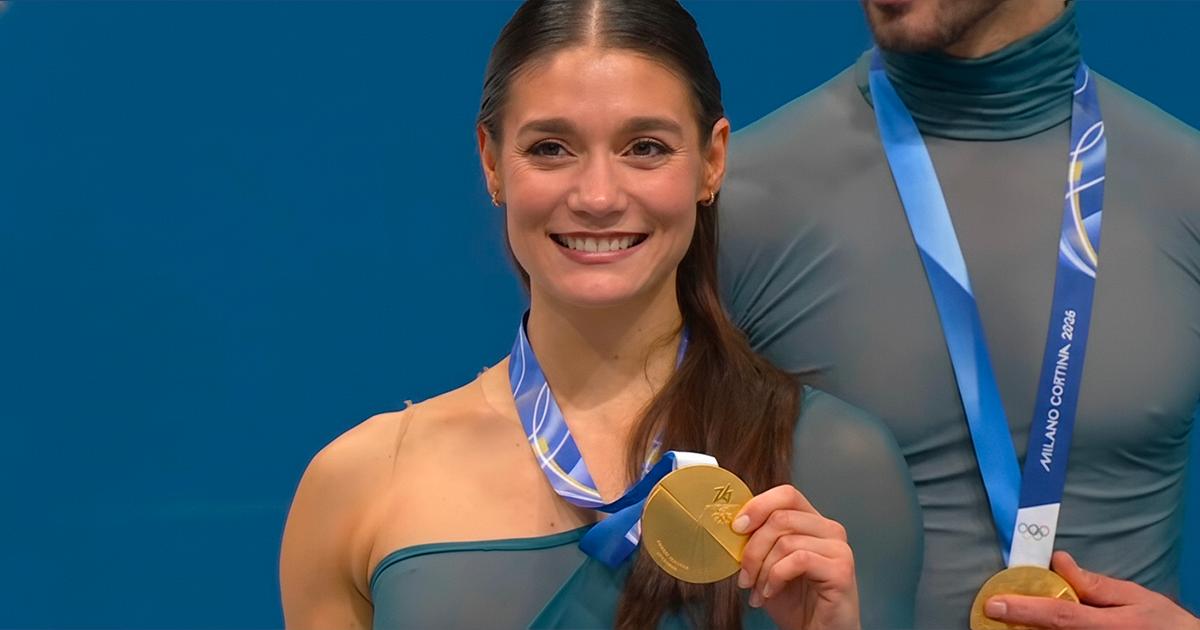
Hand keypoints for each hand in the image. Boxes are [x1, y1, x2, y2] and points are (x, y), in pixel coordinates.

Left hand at [733, 484, 859, 629]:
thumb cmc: (795, 602)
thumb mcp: (768, 565)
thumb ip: (757, 541)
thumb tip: (733, 526)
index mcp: (812, 522)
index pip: (786, 495)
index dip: (758, 506)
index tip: (736, 528)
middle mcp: (829, 530)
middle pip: (781, 517)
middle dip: (753, 548)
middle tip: (743, 575)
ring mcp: (838, 548)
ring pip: (786, 541)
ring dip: (762, 569)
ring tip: (757, 591)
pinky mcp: (841, 569)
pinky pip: (798, 559)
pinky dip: (776, 577)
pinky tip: (772, 592)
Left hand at [984, 551, 1199, 629]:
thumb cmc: (1161, 622)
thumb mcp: (1134, 596)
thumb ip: (1094, 584)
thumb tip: (1058, 562)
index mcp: (1106, 627)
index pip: (1058, 616)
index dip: (1024, 610)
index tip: (994, 603)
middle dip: (1017, 622)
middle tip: (994, 609)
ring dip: (1027, 629)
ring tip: (1010, 618)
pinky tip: (1029, 625)